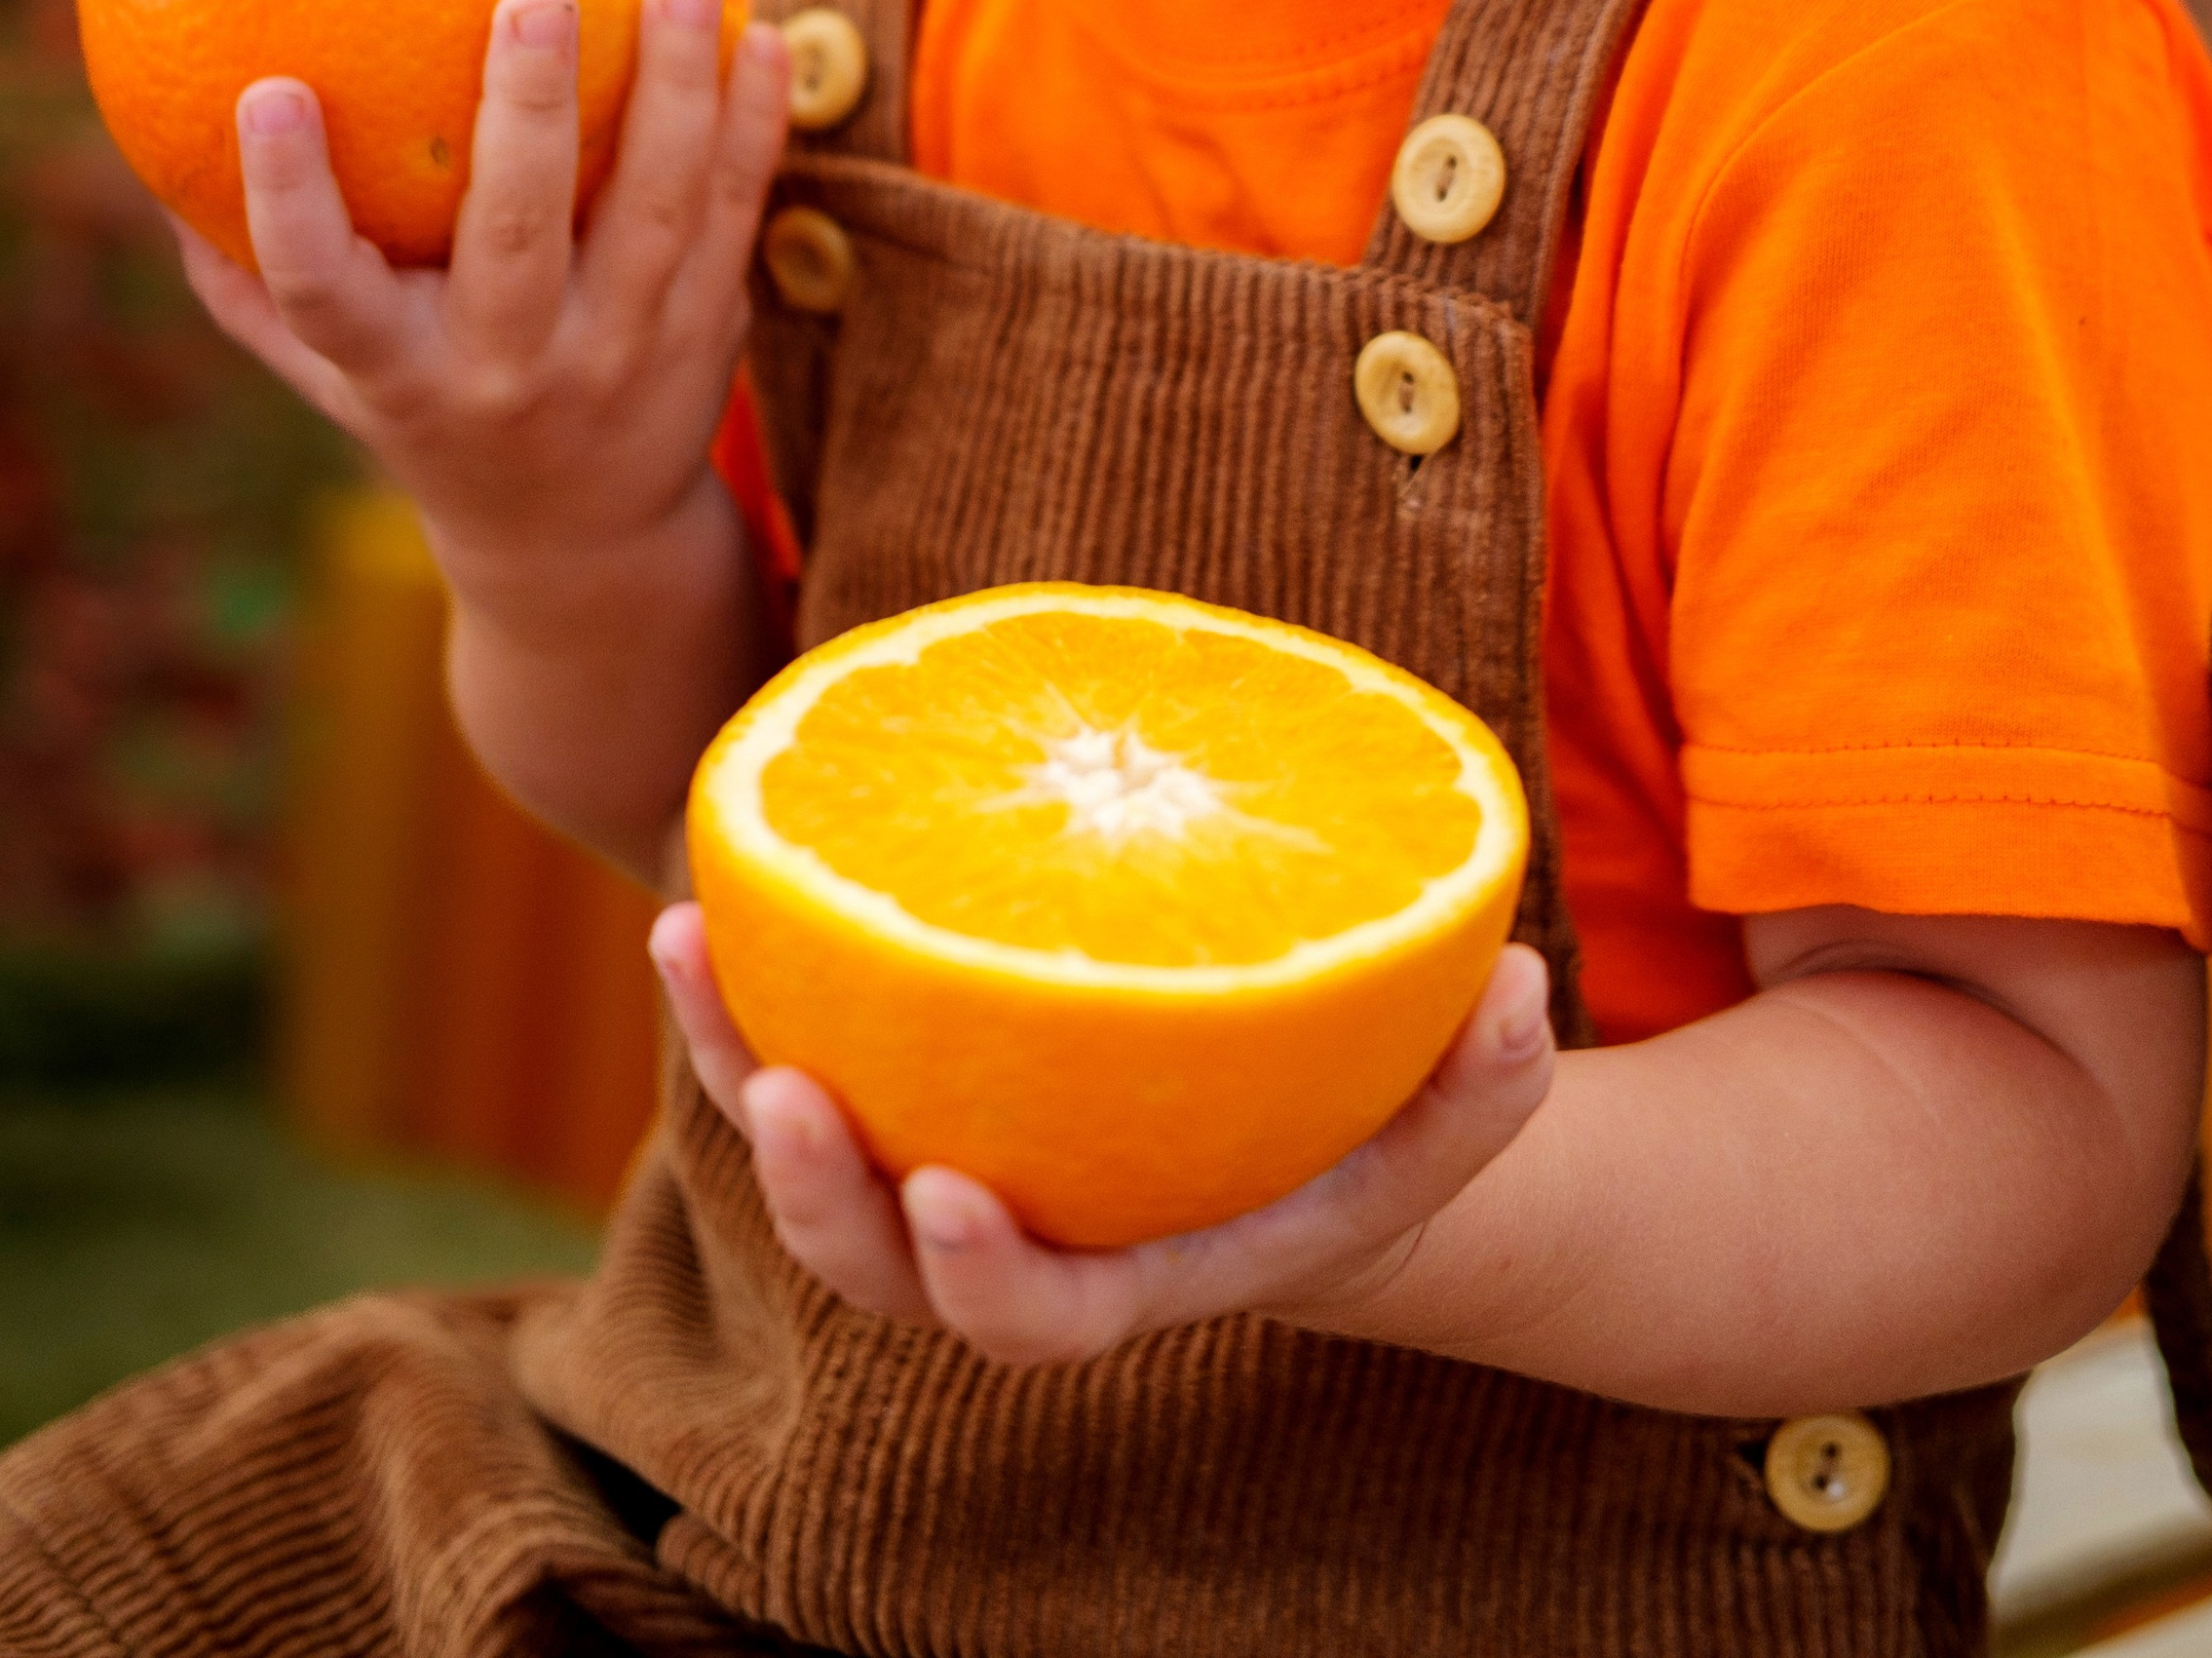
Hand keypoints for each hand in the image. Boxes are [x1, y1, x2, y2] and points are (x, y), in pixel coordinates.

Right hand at [172, 0, 793, 603]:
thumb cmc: (429, 416)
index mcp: (399, 373)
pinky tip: (764, 40)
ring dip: (676, 93)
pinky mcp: (709, 331)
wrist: (577, 547)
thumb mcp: (331, 379)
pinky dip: (756, 127)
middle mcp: (510, 368)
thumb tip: (159, 158)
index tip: (269, 91)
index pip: (325, 290)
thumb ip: (252, 282)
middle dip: (528, 114)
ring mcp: (621, 352)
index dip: (288, 198)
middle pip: (518, 238)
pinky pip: (737, 217)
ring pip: (658, 214)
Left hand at [650, 901, 1556, 1368]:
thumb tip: (1522, 984)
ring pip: (812, 1158)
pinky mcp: (901, 1080)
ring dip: (742, 1059)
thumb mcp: (1443, 1118)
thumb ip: (1487, 1074)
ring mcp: (939, 1163)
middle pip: (885, 1271)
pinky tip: (704, 892)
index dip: (988, 1280)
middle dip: (823, 1197)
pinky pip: (806, 1042)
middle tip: (791, 1097)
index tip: (950, 1205)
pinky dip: (748, 988)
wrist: (1271, 1134)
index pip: (1046, 1319)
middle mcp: (1015, 1242)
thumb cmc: (1358, 1129)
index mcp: (1134, 1275)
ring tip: (689, 945)